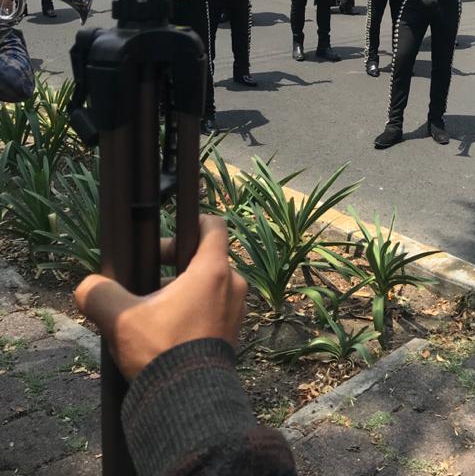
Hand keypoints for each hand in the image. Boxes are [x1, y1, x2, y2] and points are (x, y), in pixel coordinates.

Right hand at [74, 216, 246, 381]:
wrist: (187, 402)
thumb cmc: (160, 350)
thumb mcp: (121, 319)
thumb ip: (99, 293)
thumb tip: (87, 286)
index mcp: (213, 270)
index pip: (212, 226)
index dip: (191, 223)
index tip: (167, 239)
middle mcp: (233, 285)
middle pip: (205, 259)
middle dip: (175, 267)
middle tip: (146, 283)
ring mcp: (236, 311)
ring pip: (209, 287)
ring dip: (183, 292)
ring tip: (152, 313)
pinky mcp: (233, 334)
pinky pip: (214, 310)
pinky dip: (194, 312)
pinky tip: (167, 333)